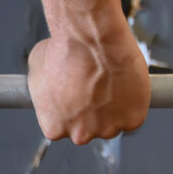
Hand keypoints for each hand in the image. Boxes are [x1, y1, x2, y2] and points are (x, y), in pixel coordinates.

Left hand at [27, 23, 149, 144]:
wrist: (91, 38)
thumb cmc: (65, 50)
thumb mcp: (38, 73)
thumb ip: (45, 93)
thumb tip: (50, 90)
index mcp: (54, 128)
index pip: (65, 128)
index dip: (73, 110)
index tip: (79, 97)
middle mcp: (80, 134)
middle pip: (90, 129)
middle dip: (93, 112)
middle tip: (96, 88)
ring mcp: (108, 129)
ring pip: (113, 123)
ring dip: (114, 108)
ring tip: (111, 82)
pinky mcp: (132, 120)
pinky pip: (134, 115)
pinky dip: (134, 103)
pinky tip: (125, 84)